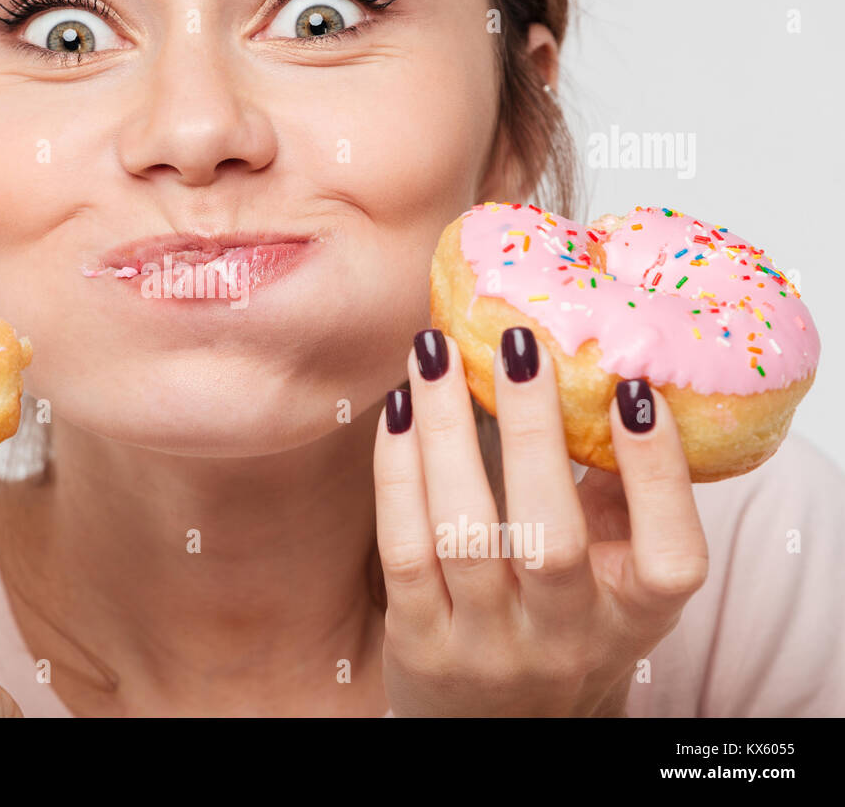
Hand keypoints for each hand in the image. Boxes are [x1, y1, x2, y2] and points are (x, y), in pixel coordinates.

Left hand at [373, 328, 708, 715]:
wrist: (496, 723)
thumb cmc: (564, 619)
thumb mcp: (617, 574)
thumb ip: (624, 495)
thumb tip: (610, 372)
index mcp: (636, 616)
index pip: (668, 556)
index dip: (659, 474)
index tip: (635, 389)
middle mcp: (566, 637)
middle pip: (550, 537)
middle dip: (530, 432)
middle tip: (516, 344)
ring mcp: (487, 644)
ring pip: (464, 533)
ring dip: (446, 433)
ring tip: (435, 354)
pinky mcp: (419, 640)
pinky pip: (404, 547)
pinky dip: (399, 472)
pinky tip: (401, 411)